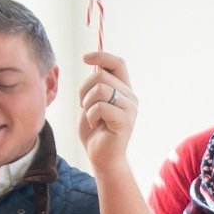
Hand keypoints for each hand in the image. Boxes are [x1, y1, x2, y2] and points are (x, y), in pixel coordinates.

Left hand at [77, 50, 136, 168]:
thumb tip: (95, 65)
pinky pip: (100, 106)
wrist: (102, 158)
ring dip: (87, 102)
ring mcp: (130, 109)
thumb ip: (96, 85)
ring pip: (100, 88)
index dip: (101, 56)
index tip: (85, 58)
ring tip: (90, 115)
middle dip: (84, 88)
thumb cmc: (95, 131)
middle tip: (83, 105)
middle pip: (102, 74)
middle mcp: (130, 97)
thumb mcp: (92, 102)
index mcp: (124, 90)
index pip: (118, 63)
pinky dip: (91, 115)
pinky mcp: (125, 121)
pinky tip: (95, 124)